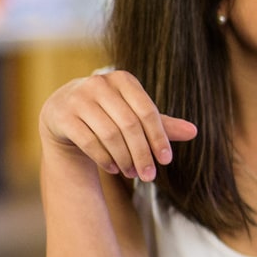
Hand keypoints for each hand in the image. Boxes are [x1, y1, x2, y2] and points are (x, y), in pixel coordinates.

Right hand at [39, 71, 197, 181]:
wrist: (62, 112)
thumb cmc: (108, 113)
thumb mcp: (134, 114)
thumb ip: (162, 123)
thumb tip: (194, 132)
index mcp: (123, 79)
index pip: (147, 112)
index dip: (159, 138)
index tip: (166, 161)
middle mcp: (99, 84)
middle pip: (129, 125)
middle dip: (142, 154)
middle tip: (150, 176)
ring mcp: (77, 98)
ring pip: (109, 135)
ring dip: (124, 159)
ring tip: (133, 173)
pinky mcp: (61, 116)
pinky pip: (89, 142)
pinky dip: (104, 158)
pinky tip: (113, 169)